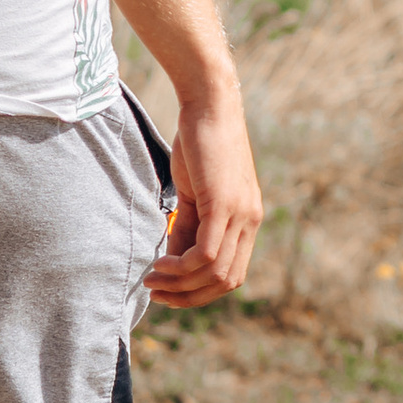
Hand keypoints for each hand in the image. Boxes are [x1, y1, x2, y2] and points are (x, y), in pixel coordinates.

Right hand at [148, 80, 262, 305]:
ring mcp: (241, 214)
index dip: (200, 292)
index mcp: (248, 221)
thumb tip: (173, 260)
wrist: (209, 106)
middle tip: (157, 292)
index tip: (169, 291)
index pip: (231, 275)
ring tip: (152, 279)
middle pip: (225, 281)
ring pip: (215, 271)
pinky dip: (181, 267)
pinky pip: (207, 253)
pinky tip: (160, 263)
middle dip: (189, 296)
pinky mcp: (225, 203)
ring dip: (180, 284)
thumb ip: (188, 227)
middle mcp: (250, 221)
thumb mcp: (194, 194)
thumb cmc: (199, 145)